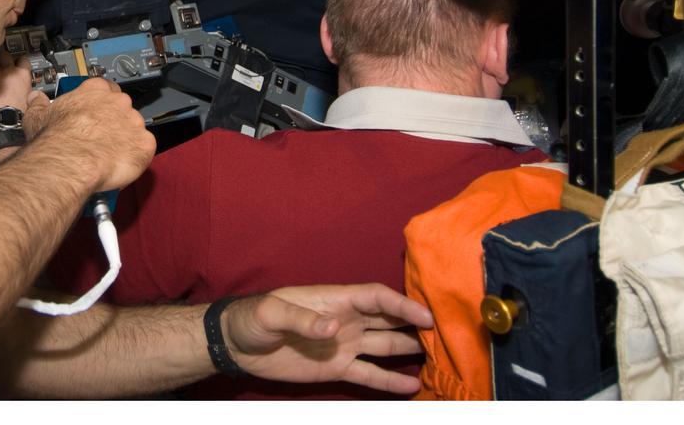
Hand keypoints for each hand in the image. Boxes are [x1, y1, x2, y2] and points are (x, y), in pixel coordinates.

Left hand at [0, 49, 33, 118]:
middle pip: (5, 55)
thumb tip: (24, 86)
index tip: (17, 64)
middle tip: (1, 65)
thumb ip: (26, 87)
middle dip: (3, 59)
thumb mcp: (29, 98)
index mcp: (22, 74)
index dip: (19, 62)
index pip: (22, 59)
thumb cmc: (17, 113)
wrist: (3, 121)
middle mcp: (8, 71)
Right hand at [23, 76, 154, 191]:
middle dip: (114, 122)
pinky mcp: (144, 143)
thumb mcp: (37, 115)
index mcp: (95, 90)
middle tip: (99, 137)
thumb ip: (38, 104)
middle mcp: (118, 101)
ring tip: (108, 154)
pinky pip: (145, 149)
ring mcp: (134, 122)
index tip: (94, 114)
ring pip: (135, 129)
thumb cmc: (56, 138)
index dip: (101, 103)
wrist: (71, 160)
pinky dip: (136, 156)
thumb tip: (34, 99)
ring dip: (125, 140)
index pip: (105, 88)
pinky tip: (121, 163)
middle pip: (122, 108)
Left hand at [222, 284, 433, 393]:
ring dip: (410, 350)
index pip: (376, 298)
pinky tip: (413, 386)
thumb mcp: (271, 313)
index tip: (426, 316)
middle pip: (389, 320)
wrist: (236, 346)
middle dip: (416, 324)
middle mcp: (346, 320)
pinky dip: (390, 381)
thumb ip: (301, 319)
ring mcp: (344, 344)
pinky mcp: (337, 368)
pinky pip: (369, 374)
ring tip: (439, 358)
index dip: (401, 305)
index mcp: (335, 299)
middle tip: (446, 335)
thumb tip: (333, 328)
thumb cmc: (252, 318)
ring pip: (385, 346)